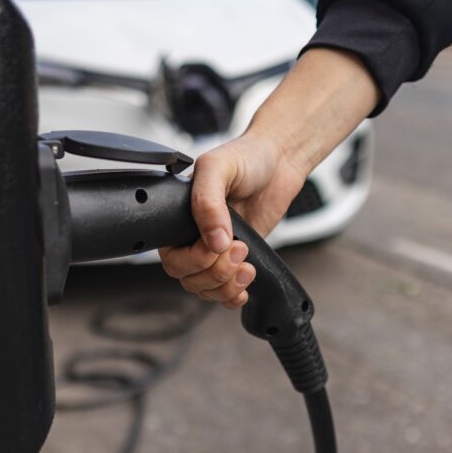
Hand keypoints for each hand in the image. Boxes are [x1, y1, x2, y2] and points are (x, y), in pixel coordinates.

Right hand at [158, 133, 308, 308]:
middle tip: (239, 248)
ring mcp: (214, 250)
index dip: (194, 259)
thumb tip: (213, 240)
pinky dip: (232, 296)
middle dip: (215, 272)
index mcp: (178, 217)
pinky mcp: (236, 259)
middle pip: (188, 277)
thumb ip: (207, 201)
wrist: (279, 161)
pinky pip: (224, 292)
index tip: (216, 245)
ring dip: (226, 285)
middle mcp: (192, 236)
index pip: (171, 256)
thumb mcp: (218, 167)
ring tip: (246, 265)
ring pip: (205, 288)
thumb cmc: (246, 156)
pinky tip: (243, 287)